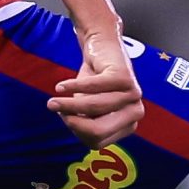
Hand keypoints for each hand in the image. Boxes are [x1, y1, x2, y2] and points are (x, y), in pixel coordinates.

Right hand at [49, 25, 144, 148]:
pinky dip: (72, 87)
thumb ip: (81, 121)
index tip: (64, 117)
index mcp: (128, 126)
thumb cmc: (93, 81)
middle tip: (54, 110)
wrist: (102, 48)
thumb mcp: (85, 107)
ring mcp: (133, 95)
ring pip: (93, 108)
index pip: (96, 141)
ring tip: (52, 100)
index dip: (75, 131)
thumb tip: (73, 124)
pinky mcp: (124, 77)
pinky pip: (92, 87)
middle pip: (97, 131)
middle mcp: (135, 113)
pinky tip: (60, 87)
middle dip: (71, 122)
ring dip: (68, 104)